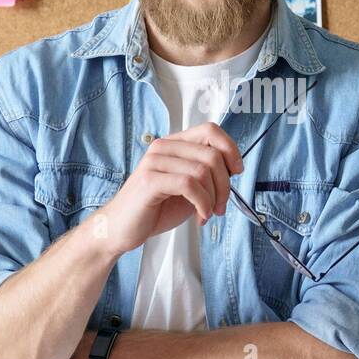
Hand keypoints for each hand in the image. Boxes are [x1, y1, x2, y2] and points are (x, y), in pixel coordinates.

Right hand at [95, 121, 242, 257]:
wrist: (122, 229)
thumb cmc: (155, 209)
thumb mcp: (188, 187)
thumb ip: (207, 174)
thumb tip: (233, 168)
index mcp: (174, 144)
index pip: (210, 130)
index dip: (230, 149)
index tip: (237, 171)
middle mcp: (163, 147)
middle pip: (212, 154)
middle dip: (225, 185)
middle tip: (221, 206)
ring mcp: (155, 162)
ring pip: (203, 171)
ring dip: (214, 198)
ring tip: (208, 213)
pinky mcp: (150, 180)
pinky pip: (189, 185)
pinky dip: (202, 203)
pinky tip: (200, 215)